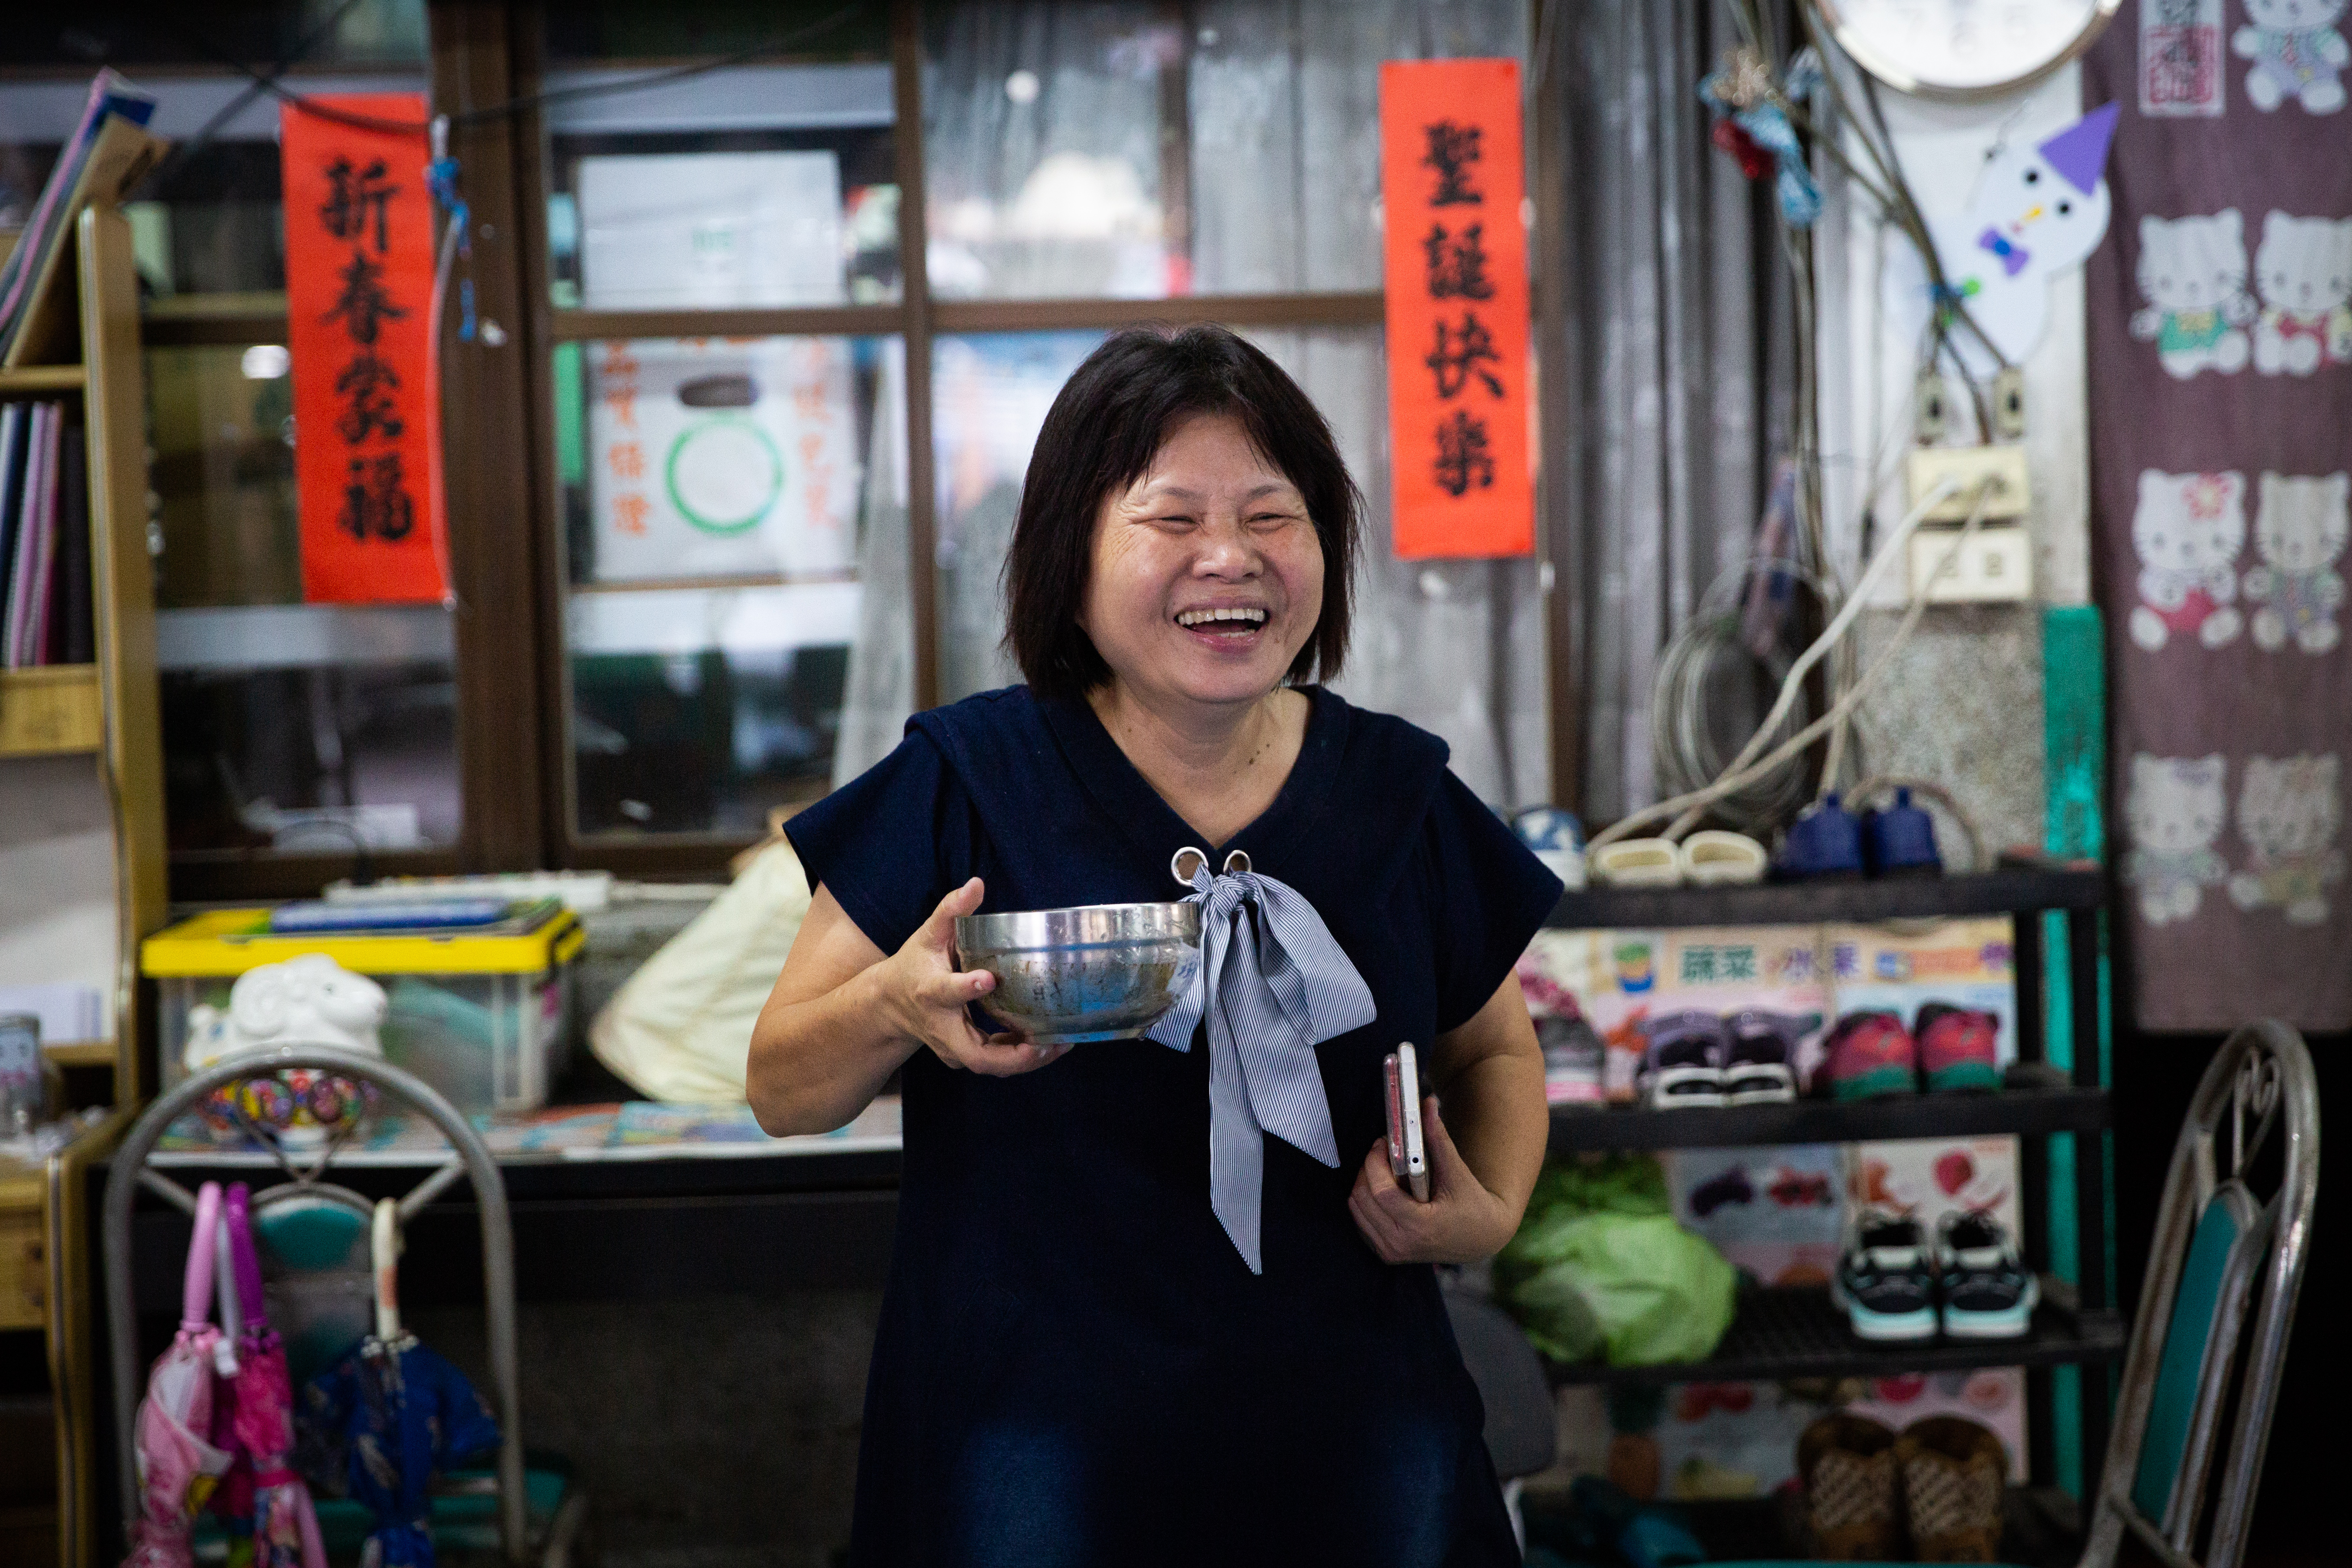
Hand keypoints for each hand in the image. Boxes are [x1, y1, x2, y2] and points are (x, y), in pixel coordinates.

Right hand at [874, 878, 1067, 1076]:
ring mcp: (952, 1048)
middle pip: (976, 1055)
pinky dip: (1021, 1058)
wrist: (891, 1004)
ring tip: (1060, 1044)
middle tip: (1046, 1044)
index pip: (947, 993)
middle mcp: (942, 1027)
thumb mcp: (928, 934)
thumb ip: (951, 910)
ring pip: (989, 1065)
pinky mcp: (963, 1056)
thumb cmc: (914, 965)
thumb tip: (976, 883)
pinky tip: (1049, 1044)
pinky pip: (995, 1063)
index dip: (967, 989)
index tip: (988, 979)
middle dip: (1012, 1055)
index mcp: (931, 992)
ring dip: (1025, 1060)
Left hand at [1347, 1097, 1518, 1264]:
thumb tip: (1427, 1104)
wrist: (1481, 1239)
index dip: (1375, 1162)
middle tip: (1385, 1152)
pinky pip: (1361, 1221)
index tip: (1383, 1143)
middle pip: (1363, 1198)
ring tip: (1388, 1170)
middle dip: (1369, 1168)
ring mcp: (1392, 1253)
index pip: (1381, 1192)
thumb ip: (1438, 1139)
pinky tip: (1386, 1190)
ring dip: (1366, 1183)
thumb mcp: (1457, 1173)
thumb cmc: (1473, 1204)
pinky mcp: (1387, 1254)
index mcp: (1421, 1227)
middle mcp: (1401, 1245)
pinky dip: (1367, 1200)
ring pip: (1356, 1208)